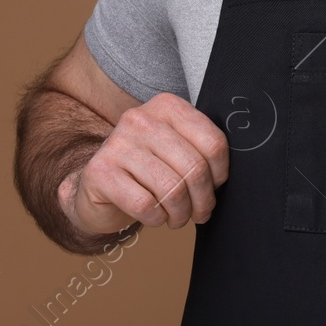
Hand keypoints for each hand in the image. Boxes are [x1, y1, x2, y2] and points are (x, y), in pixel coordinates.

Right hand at [60, 91, 229, 234]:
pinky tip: (155, 217)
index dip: (221, 174)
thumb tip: (227, 178)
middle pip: (194, 167)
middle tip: (199, 213)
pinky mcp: (100, 171)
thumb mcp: (175, 150)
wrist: (97, 186)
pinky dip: (156, 219)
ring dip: (180, 214)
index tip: (215, 187)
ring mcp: (117, 143)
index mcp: (167, 107)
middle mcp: (141, 119)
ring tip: (177, 218)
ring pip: (172, 189)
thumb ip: (200, 151)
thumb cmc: (146, 170)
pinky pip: (145, 204)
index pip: (213, 142)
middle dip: (203, 200)